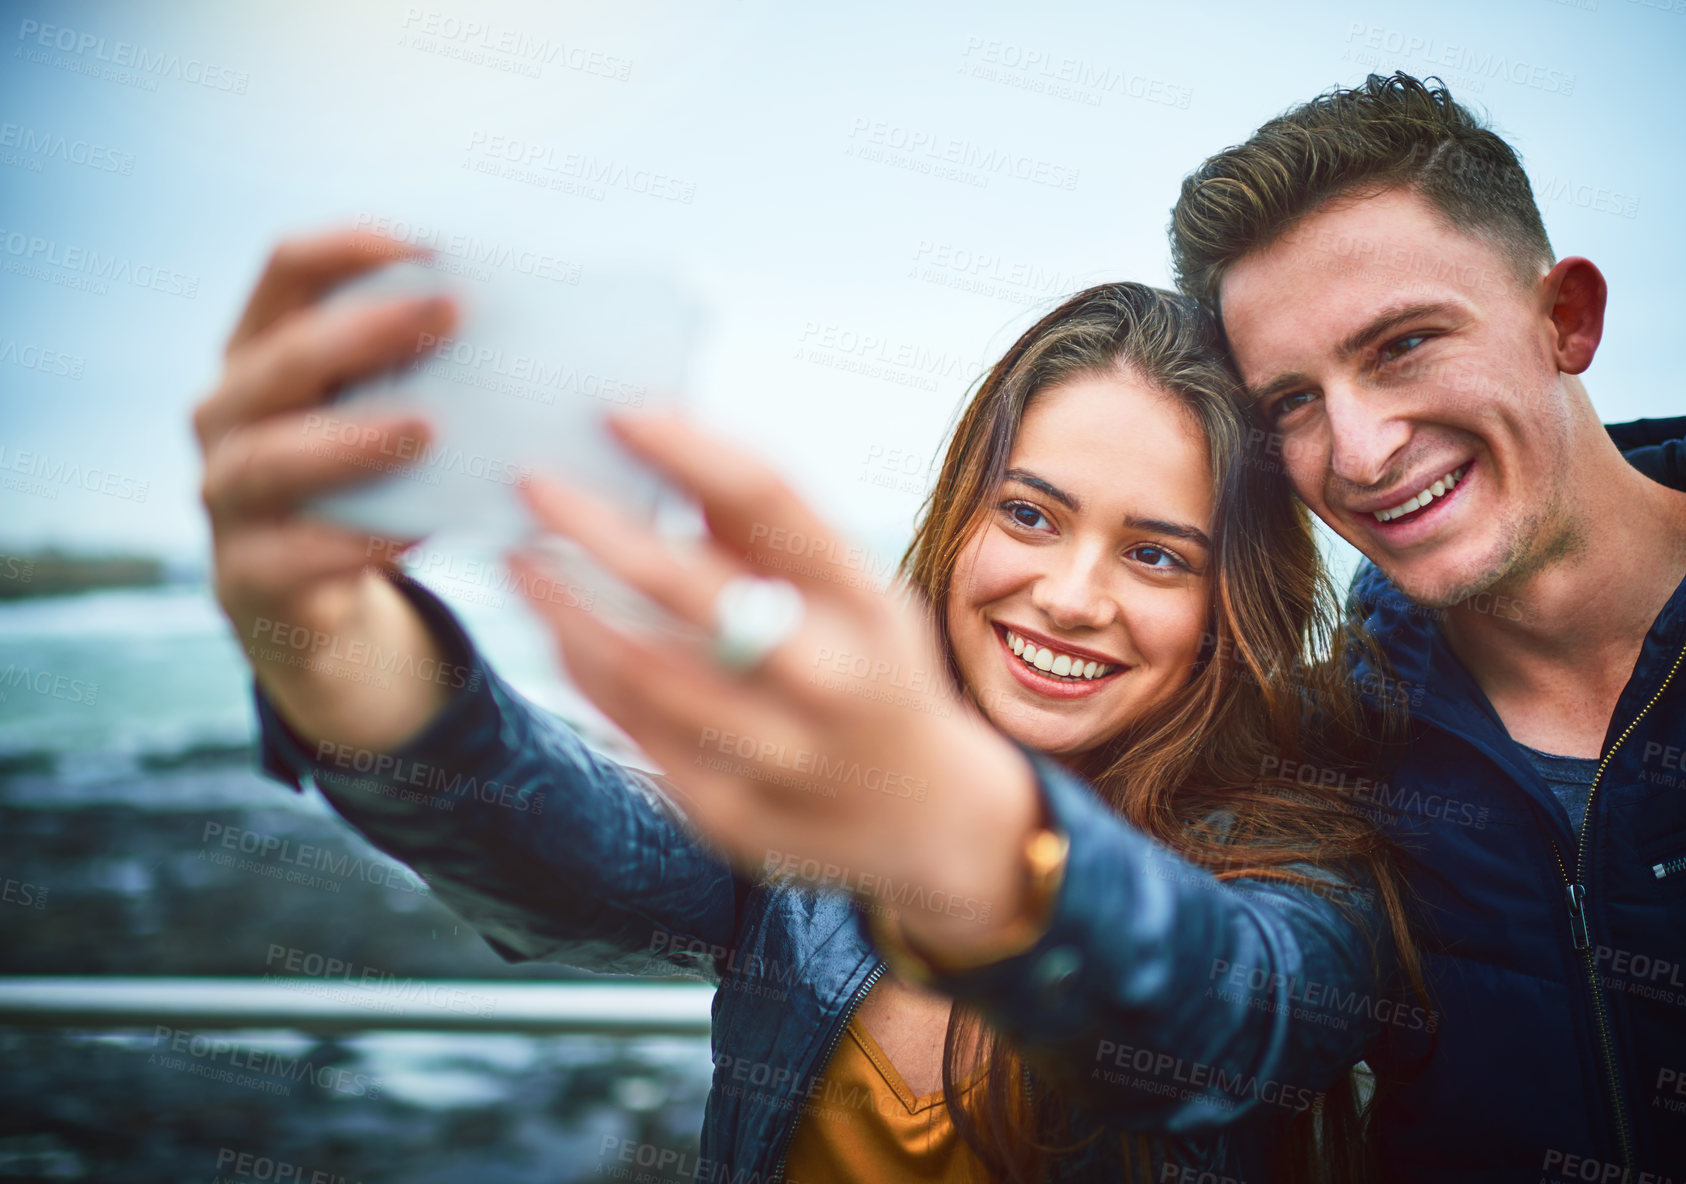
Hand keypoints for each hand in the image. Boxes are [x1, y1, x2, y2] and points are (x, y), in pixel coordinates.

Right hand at [193, 229, 461, 751]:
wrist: (329, 614)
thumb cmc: (377, 489)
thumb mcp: (397, 417)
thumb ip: (436, 370)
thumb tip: (555, 324)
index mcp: (263, 352)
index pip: (288, 271)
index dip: (349, 245)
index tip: (431, 240)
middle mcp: (229, 413)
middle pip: (283, 357)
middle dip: (368, 330)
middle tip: (453, 312)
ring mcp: (224, 495)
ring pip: (272, 458)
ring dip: (352, 440)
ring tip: (427, 430)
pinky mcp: (244, 575)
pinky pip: (292, 556)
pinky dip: (351, 543)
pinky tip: (412, 532)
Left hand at [509, 413, 1042, 956]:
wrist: (929, 815)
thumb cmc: (875, 672)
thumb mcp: (859, 592)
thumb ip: (770, 533)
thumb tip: (668, 444)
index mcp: (865, 601)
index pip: (770, 501)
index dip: (688, 448)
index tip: (616, 411)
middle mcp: (826, 678)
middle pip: (688, 585)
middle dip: (595, 526)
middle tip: (530, 482)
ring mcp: (777, 756)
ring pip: (642, 670)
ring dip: (566, 605)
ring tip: (519, 558)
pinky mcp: (731, 815)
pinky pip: (636, 732)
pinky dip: (589, 674)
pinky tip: (561, 634)